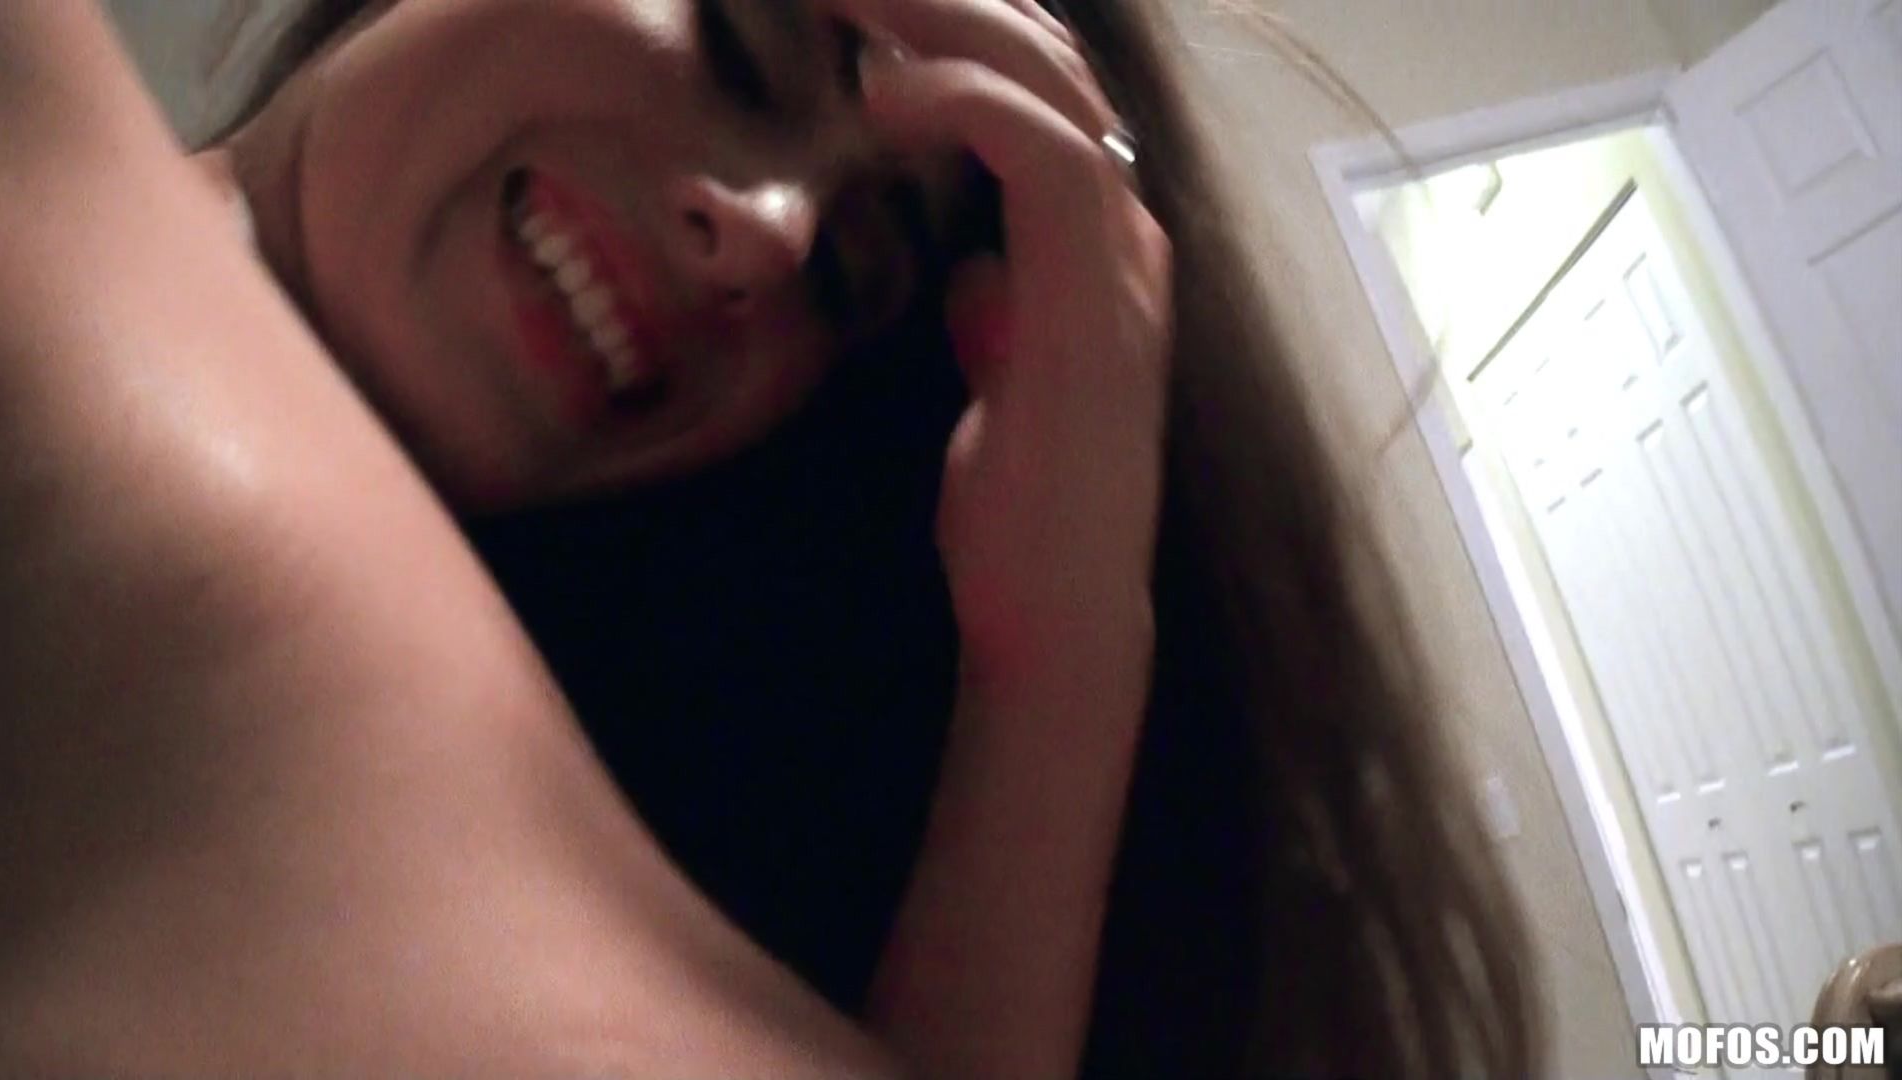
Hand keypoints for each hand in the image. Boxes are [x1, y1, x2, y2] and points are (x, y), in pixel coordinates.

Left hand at [831, 0, 1172, 689]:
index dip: (959, 29)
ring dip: (947, 24)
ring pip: (1054, 85)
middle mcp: (1125, 232)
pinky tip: (883, 96)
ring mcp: (1121, 260)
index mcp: (1098, 244)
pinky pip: (1047, 157)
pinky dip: (966, 108)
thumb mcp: (1000, 388)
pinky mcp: (1096, 299)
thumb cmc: (1023, 512)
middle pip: (1050, 62)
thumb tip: (972, 275)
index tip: (859, 7)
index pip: (1041, 91)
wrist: (1058, 613)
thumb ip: (998, 318)